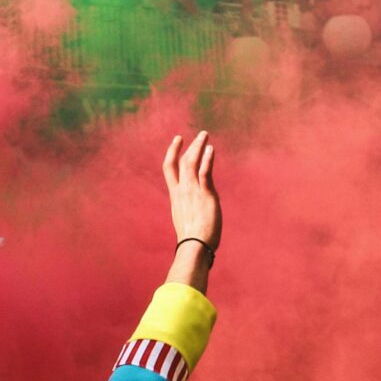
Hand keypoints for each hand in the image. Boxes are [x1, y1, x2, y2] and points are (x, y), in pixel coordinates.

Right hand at [163, 131, 220, 251]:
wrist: (195, 245)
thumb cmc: (193, 239)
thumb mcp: (186, 219)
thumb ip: (189, 210)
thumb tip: (193, 211)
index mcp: (175, 195)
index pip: (169, 168)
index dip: (172, 152)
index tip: (177, 140)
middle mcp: (182, 190)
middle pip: (182, 161)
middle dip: (189, 146)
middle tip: (198, 135)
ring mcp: (192, 191)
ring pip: (192, 162)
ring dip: (198, 147)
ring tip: (205, 135)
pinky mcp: (205, 194)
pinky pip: (205, 172)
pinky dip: (207, 159)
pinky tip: (211, 149)